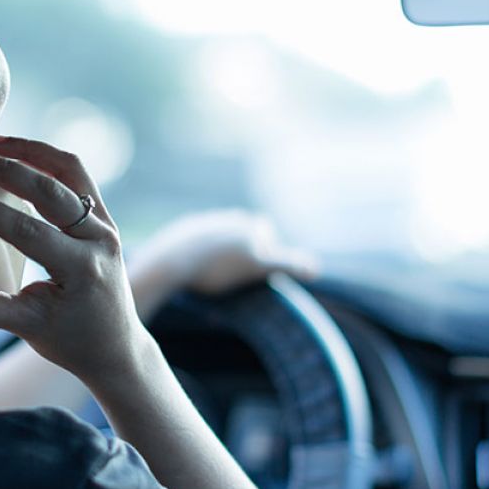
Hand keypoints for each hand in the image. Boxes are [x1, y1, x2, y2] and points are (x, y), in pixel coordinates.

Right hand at [0, 135, 149, 384]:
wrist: (115, 345)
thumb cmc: (70, 339)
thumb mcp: (27, 330)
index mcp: (82, 269)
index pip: (30, 231)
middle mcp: (101, 240)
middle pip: (51, 191)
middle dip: (6, 169)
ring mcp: (106, 226)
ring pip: (71, 170)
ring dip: (31, 151)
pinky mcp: (104, 219)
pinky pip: (77, 177)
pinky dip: (47, 160)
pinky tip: (17, 154)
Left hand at [127, 210, 316, 319]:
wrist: (171, 262)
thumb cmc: (217, 268)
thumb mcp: (257, 268)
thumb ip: (288, 264)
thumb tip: (316, 268)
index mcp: (244, 223)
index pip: (264, 230)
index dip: (265, 247)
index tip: (258, 265)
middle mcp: (224, 218)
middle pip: (242, 228)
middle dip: (244, 243)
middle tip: (238, 268)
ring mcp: (201, 223)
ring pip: (219, 233)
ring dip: (221, 247)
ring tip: (216, 270)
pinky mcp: (181, 232)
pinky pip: (196, 241)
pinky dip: (200, 252)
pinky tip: (195, 268)